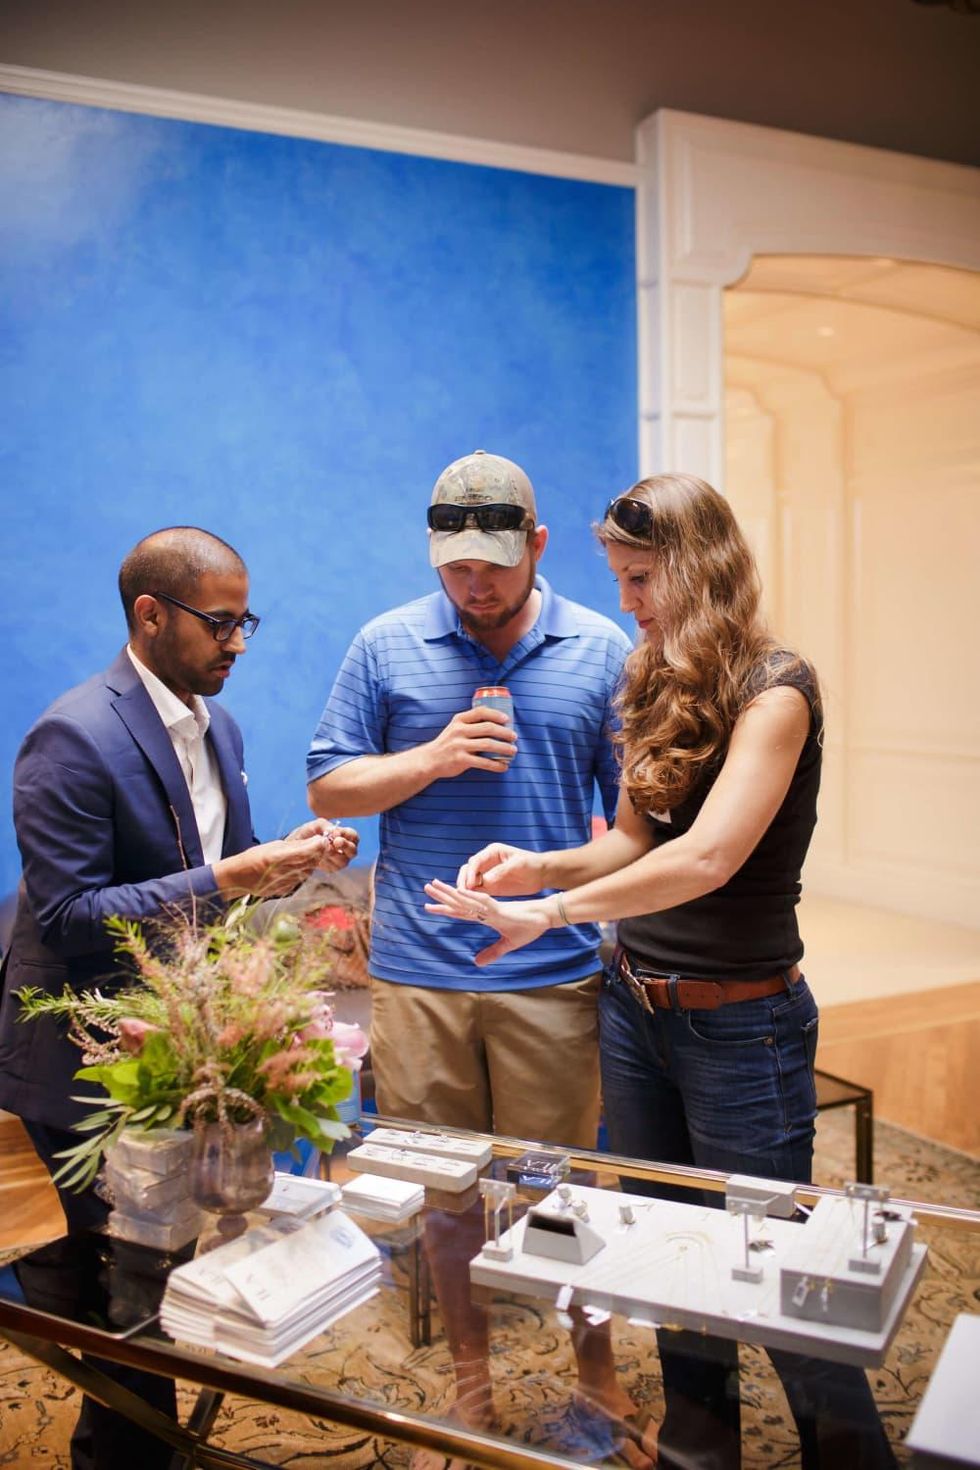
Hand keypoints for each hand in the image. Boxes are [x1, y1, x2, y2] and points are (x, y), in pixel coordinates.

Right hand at [215, 833, 334, 898]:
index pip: (307, 851)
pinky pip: (301, 878)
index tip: (322, 840)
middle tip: (318, 845)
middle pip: (311, 861)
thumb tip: (316, 840)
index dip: (318, 845)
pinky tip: (296, 866)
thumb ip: (296, 845)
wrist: (240, 878)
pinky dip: (303, 871)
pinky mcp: (287, 889)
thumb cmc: (255, 857)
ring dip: (311, 862)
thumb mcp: (274, 846)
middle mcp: (284, 872)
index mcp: (278, 857)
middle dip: (317, 853)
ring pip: (308, 870)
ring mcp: (286, 882)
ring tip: (305, 855)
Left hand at [286, 818, 358, 871]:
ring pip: (344, 861)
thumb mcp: (313, 825)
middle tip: (336, 842)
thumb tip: (332, 832)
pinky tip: (318, 858)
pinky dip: (326, 863)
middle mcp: (344, 849)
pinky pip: (333, 868)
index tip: (335, 834)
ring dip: (333, 856)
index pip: (353, 836)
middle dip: (345, 846)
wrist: (294, 848)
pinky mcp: (331, 869)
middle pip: (353, 850)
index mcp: (343, 835)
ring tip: (322, 850)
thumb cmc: (306, 834)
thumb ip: (324, 825)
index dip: (346, 835)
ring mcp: (338, 860)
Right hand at [423, 706, 516, 779]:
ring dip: (504, 748)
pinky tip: (503, 766)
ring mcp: (459, 745)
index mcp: (459, 720)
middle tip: (514, 737)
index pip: (480, 712)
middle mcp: (459, 730)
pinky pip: (483, 762)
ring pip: (488, 744)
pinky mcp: (460, 760)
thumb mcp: (455, 728)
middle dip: (504, 732)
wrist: (430, 760)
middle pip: (487, 728)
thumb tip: (498, 725)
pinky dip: (496, 764)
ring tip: (513, 751)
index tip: (507, 719)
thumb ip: (471, 724)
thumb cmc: (448, 743)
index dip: (496, 714)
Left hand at [423, 877, 552, 965]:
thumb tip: (476, 963)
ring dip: (450, 892)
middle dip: (442, 896)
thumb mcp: (508, 944)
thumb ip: (492, 952)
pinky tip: (459, 892)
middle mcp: (486, 909)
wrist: (545, 918)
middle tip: (426, 888)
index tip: (429, 907)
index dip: (445, 909)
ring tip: (435, 884)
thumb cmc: (530, 927)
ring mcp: (492, 908)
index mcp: (486, 916)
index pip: (461, 912)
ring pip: (467, 898)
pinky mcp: (501, 909)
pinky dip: (471, 897)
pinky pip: (483, 901)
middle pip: (459, 902)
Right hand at [457, 842, 543, 895]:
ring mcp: (488, 874)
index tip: (469, 885)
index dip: (470, 873)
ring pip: (470, 881)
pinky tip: (471, 903)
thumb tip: (485, 880)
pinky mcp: (491, 886)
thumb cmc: (531, 864)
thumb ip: (501, 871)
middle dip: (463, 880)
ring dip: (465, 889)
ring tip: (464, 900)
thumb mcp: (517, 865)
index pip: (475, 862)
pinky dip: (472, 895)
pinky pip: (477, 890)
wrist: (542, 873)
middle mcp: (487, 862)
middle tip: (462, 893)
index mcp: (492, 852)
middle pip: (468, 870)